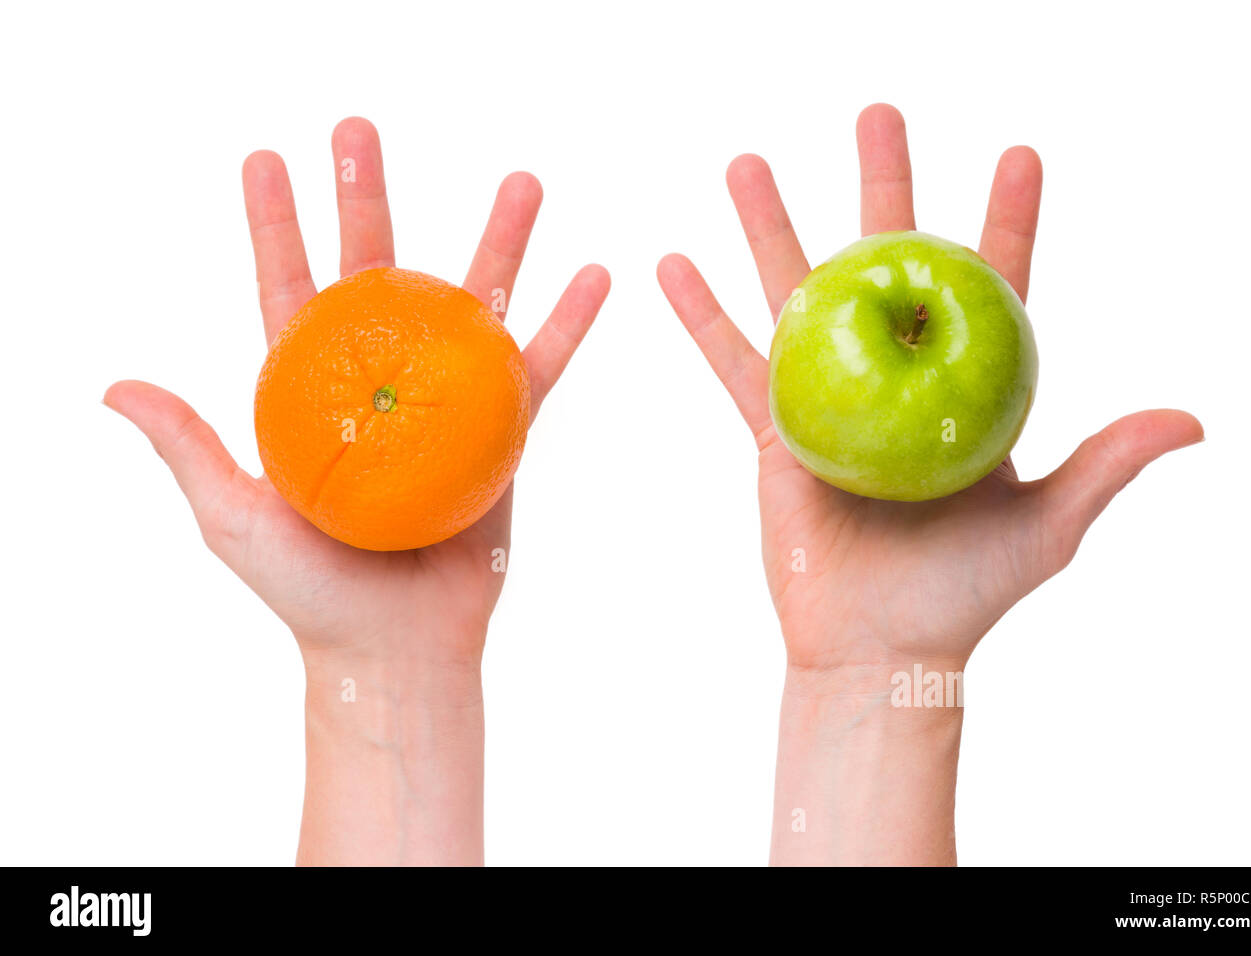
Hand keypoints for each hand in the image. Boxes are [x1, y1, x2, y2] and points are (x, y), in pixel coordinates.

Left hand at [105, 118, 608, 863]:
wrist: (396, 648)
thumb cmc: (309, 593)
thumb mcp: (233, 519)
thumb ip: (188, 447)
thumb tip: (115, 385)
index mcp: (310, 392)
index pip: (288, 291)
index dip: (276, 225)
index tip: (269, 158)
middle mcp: (377, 382)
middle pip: (378, 274)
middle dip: (370, 199)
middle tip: (363, 131)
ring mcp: (444, 402)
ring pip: (473, 305)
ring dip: (496, 242)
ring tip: (523, 182)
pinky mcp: (502, 433)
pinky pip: (539, 369)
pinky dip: (567, 324)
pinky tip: (593, 275)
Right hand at [657, 104, 1200, 863]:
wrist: (877, 648)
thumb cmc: (966, 596)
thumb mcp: (1047, 528)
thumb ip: (1106, 465)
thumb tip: (1191, 418)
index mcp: (964, 389)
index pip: (991, 288)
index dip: (1006, 221)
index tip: (1017, 154)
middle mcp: (897, 379)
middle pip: (888, 264)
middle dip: (883, 186)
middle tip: (877, 115)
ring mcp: (831, 399)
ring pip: (798, 296)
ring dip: (771, 227)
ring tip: (747, 161)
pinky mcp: (774, 432)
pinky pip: (734, 362)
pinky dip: (702, 316)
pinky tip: (673, 264)